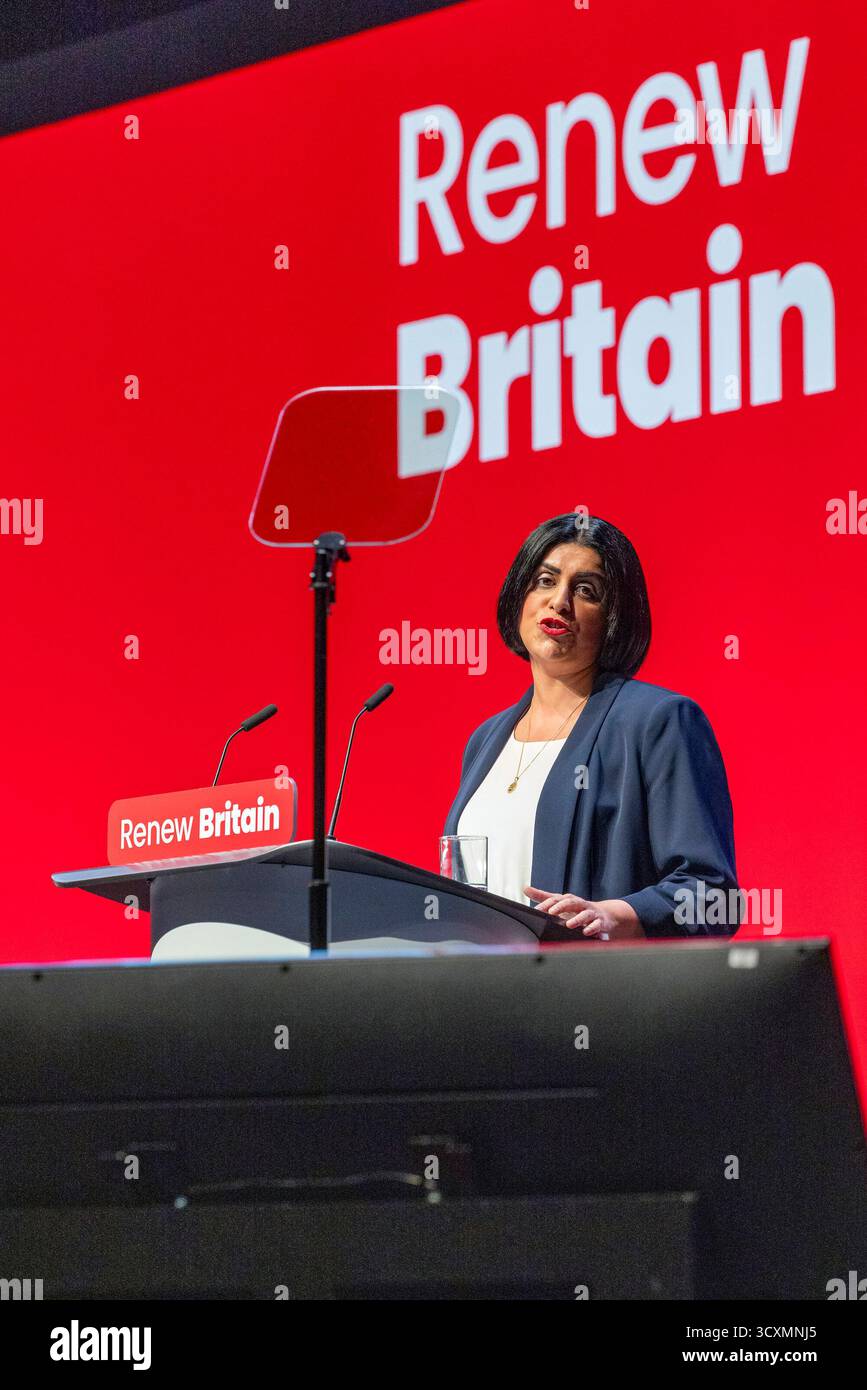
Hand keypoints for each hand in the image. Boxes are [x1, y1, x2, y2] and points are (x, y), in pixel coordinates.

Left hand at [524, 887, 644, 939]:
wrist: (604, 915)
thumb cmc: (577, 909)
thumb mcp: (560, 901)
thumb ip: (542, 896)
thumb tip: (525, 889)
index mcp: (568, 899)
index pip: (556, 899)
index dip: (546, 904)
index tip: (537, 910)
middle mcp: (579, 904)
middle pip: (570, 902)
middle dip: (561, 907)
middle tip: (552, 912)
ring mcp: (590, 912)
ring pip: (585, 914)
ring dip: (577, 919)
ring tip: (569, 924)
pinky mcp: (599, 922)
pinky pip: (597, 925)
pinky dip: (592, 928)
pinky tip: (586, 932)